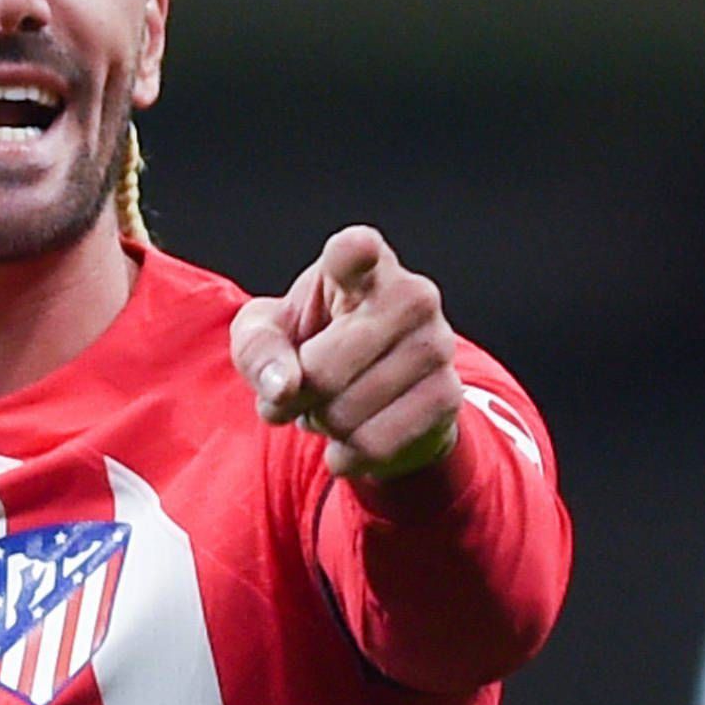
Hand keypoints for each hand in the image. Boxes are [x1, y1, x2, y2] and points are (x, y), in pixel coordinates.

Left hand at [230, 225, 464, 483]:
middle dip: (298, 396)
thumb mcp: (265, 337)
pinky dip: (348, 454)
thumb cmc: (313, 346)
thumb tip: (282, 388)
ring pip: (347, 413)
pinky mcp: (447, 395)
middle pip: (322, 369)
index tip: (357, 251)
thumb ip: (257, 350)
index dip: (353, 253)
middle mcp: (411, 294)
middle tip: (304, 391)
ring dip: (324, 427)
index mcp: (363, 265)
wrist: (374, 397)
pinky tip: (352, 437)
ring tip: (333, 408)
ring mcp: (436, 344)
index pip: (357, 251)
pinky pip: (375, 444)